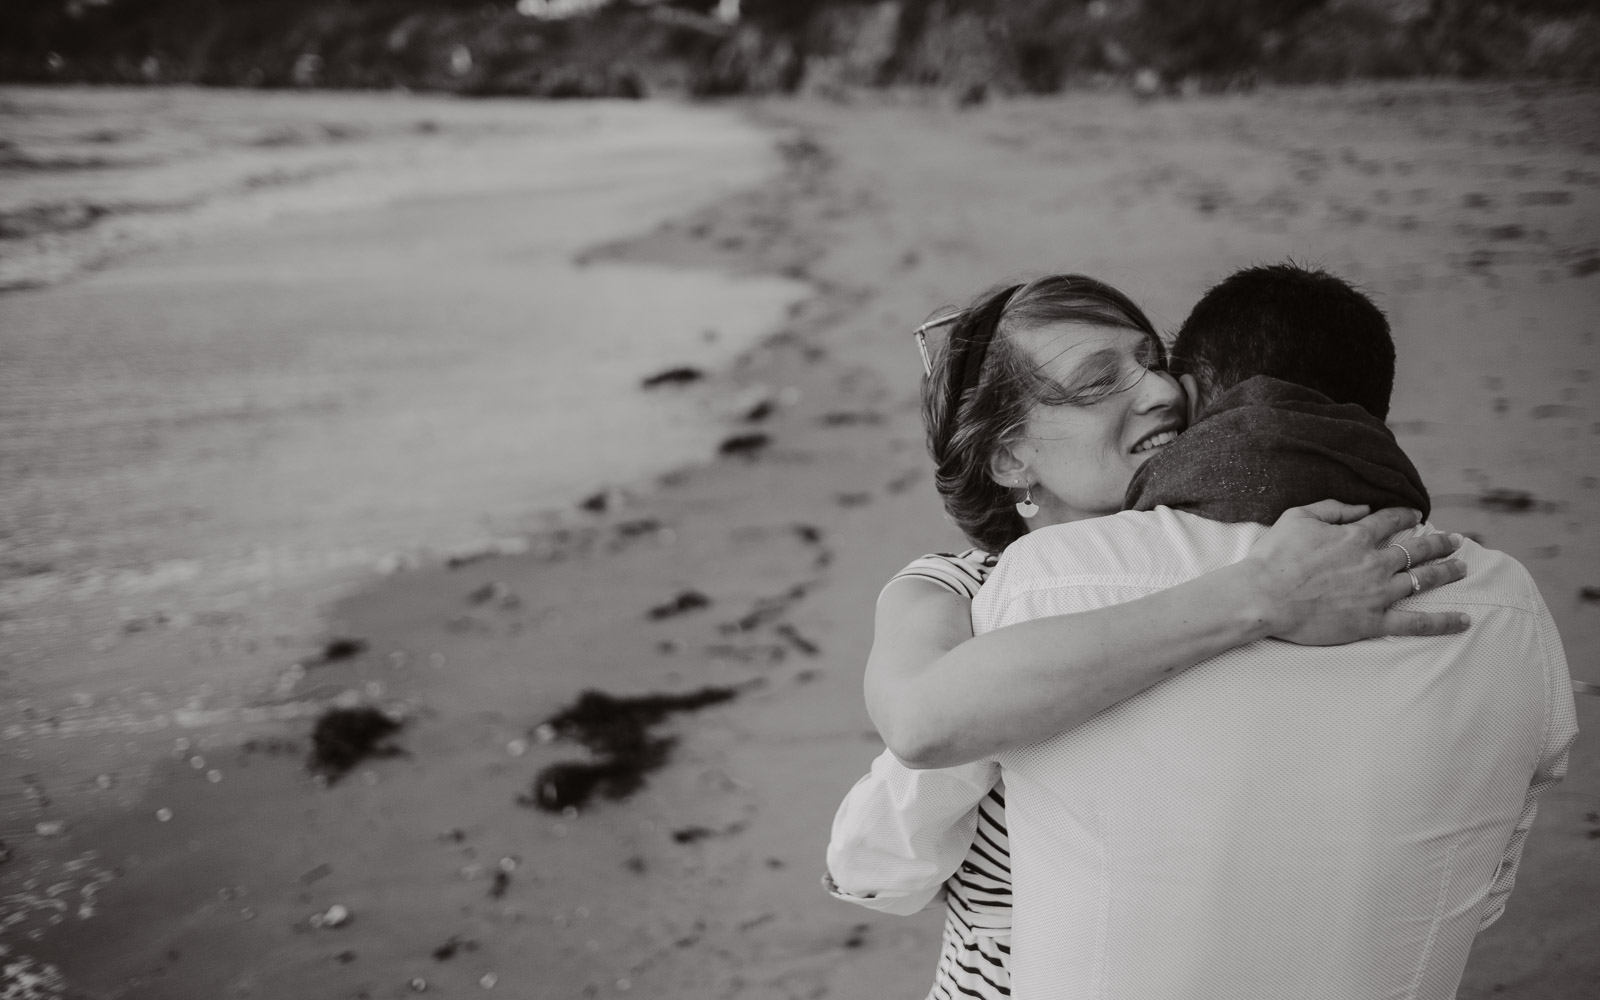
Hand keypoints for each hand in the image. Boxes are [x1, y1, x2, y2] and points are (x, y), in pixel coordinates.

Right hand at [1240, 501, 1469, 645]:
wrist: (1264, 597)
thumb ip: (1334, 508)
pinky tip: (1464, 620)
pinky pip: (1416, 623)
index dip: (1406, 515)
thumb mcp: (1298, 517)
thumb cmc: (1274, 557)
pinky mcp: (1372, 621)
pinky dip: (1443, 622)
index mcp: (1356, 536)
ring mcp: (1378, 593)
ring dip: (1447, 572)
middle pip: (1418, 549)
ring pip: (1423, 580)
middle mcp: (1375, 562)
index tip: (1416, 515)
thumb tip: (1362, 507)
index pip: (1391, 521)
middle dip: (1440, 542)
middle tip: (1455, 540)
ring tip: (1462, 568)